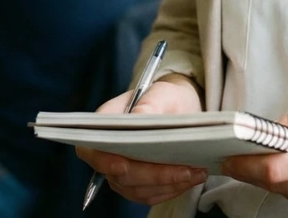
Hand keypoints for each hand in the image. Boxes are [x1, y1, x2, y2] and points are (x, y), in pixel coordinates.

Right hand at [76, 75, 207, 206]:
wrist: (178, 108)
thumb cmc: (166, 97)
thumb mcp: (161, 93)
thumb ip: (150, 104)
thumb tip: (138, 116)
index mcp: (106, 122)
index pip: (92, 146)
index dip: (104, 159)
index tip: (124, 165)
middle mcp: (108, 150)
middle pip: (119, 173)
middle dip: (153, 175)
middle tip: (184, 170)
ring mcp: (120, 169)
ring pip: (136, 188)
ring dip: (167, 185)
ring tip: (195, 174)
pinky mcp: (136, 183)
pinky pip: (148, 194)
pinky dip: (170, 190)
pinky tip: (189, 180)